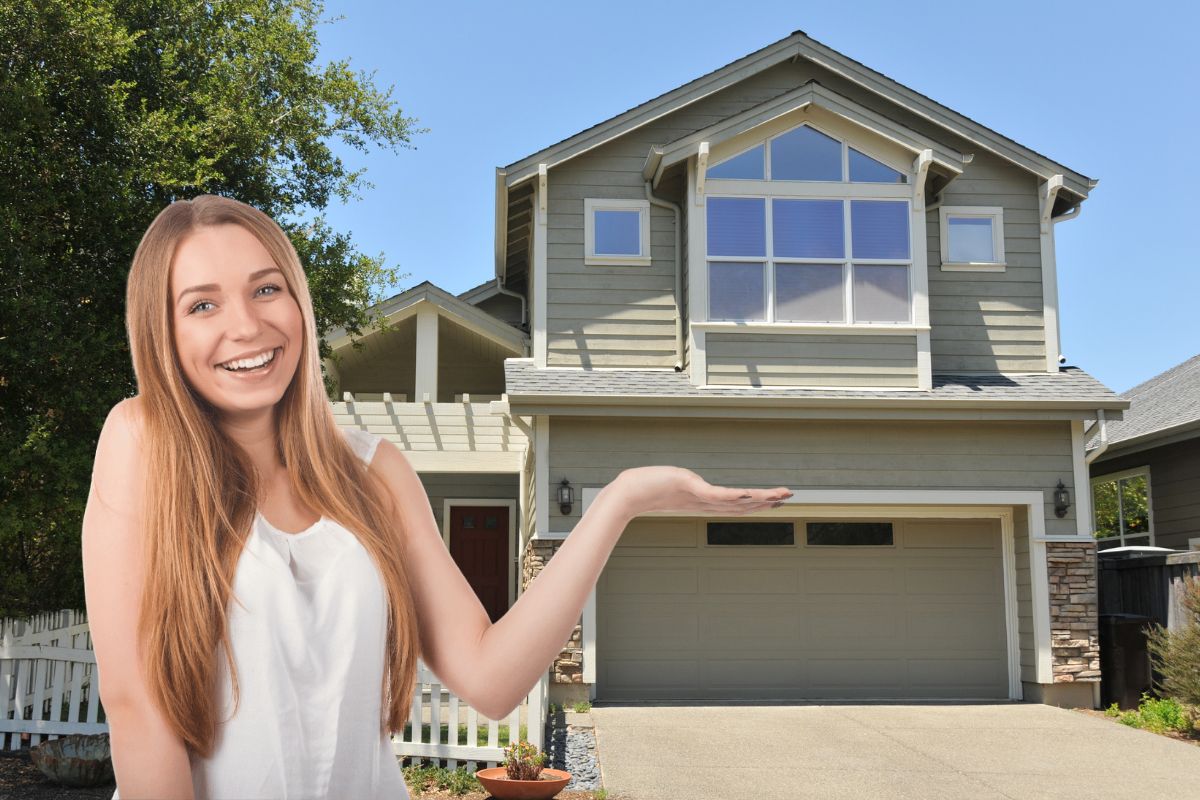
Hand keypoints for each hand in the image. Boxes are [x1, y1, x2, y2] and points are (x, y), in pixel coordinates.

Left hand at [610, 465, 791, 517]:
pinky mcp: (690, 490)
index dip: (755, 503)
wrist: (627, 494)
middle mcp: (703, 503)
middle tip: (788, 497)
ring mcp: (698, 498)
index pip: (734, 504)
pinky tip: (750, 495)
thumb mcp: (667, 484)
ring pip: (735, 502)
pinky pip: (718, 495)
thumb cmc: (643, 487)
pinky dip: (735, 496)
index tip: (773, 500)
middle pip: (740, 506)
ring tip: (780, 495)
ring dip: (759, 499)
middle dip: (765, 502)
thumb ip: (677, 484)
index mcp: (701, 502)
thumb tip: (679, 480)